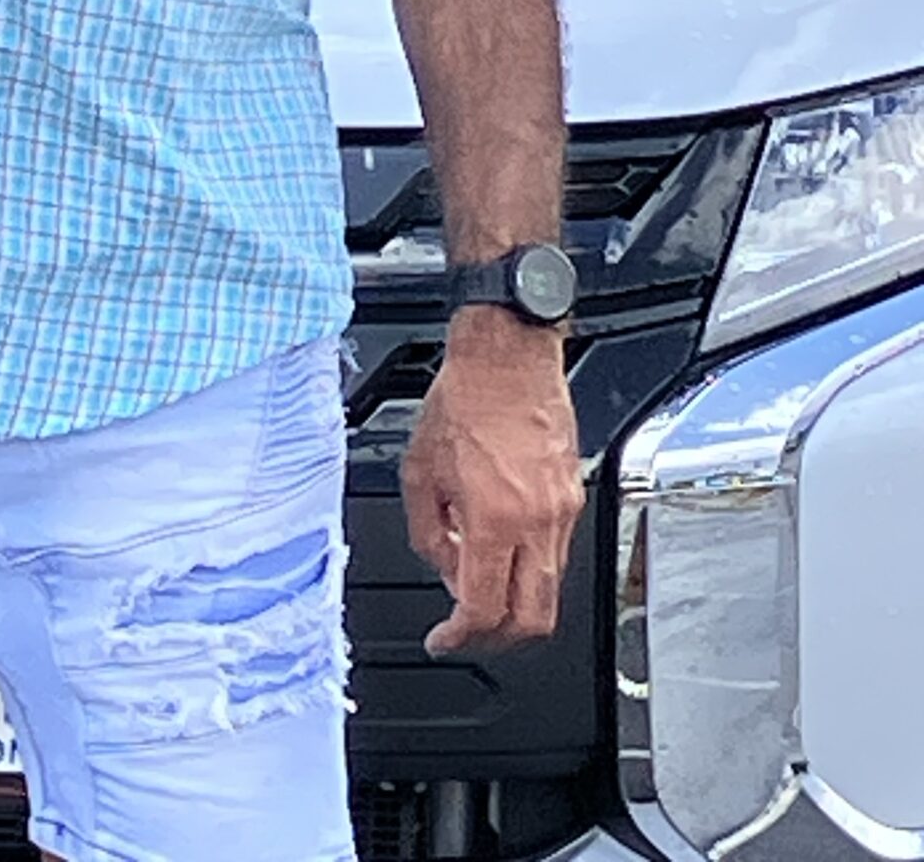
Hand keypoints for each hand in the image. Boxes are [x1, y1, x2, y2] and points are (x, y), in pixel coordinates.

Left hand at [400, 307, 582, 655]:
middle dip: (497, 638)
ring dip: (514, 601)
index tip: (443, 640)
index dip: (460, 638)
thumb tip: (445, 570)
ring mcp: (563, 512)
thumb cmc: (462, 397)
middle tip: (466, 630)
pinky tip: (498, 545)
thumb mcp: (418, 470)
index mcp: (495, 519)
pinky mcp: (575, 496)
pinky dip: (527, 567)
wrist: (508, 353)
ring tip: (476, 578)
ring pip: (549, 590)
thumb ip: (428, 532)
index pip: (485, 610)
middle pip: (533, 620)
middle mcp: (537, 522)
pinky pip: (556, 554)